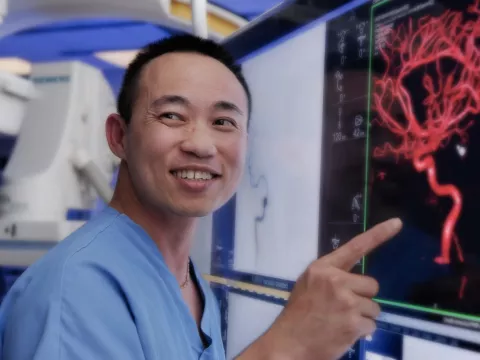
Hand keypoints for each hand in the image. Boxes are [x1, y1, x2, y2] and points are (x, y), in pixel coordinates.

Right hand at [248, 218, 401, 359]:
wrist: (289, 343)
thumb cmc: (298, 314)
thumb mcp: (308, 284)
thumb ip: (329, 276)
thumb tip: (354, 279)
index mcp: (323, 268)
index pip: (355, 247)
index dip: (379, 234)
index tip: (397, 223)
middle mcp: (336, 281)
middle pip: (372, 284)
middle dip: (363, 297)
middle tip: (344, 308)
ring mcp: (346, 302)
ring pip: (374, 307)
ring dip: (362, 316)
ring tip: (340, 322)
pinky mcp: (354, 323)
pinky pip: (372, 325)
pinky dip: (361, 331)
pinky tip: (343, 333)